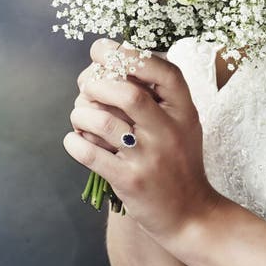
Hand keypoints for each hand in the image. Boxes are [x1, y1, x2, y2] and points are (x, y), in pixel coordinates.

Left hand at [64, 38, 221, 243]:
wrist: (190, 215)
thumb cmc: (179, 160)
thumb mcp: (182, 122)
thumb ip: (158, 95)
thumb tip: (112, 62)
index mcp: (184, 110)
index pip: (162, 70)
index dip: (128, 54)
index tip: (102, 50)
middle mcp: (169, 131)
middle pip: (128, 93)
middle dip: (97, 83)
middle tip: (86, 85)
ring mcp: (149, 158)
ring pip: (103, 122)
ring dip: (81, 113)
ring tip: (80, 115)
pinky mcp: (130, 182)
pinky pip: (91, 154)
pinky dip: (74, 142)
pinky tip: (75, 139)